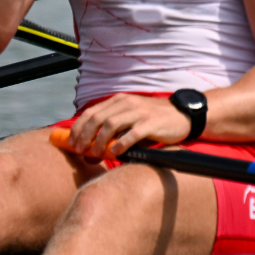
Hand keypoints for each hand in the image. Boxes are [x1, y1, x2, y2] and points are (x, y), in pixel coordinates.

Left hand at [62, 92, 194, 160]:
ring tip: (97, 154)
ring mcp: (139, 112)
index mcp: (119, 100)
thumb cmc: (153, 122)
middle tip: (81, 150)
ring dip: (100, 142)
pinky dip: (120, 145)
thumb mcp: (131, 119)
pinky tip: (116, 153)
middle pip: (97, 118)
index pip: (91, 112)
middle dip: (85, 136)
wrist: (182, 116)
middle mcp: (127, 103)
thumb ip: (113, 130)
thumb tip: (90, 151)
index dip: (78, 128)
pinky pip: (131, 134)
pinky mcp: (151, 123)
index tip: (72, 143)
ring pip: (110, 125)